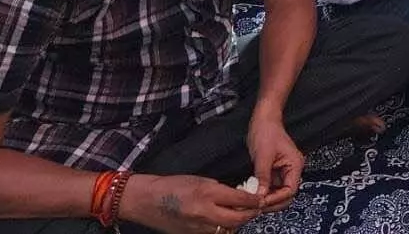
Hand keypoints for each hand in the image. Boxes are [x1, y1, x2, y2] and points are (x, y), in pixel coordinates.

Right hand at [119, 173, 263, 233]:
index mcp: (207, 193)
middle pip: (237, 219)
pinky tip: (223, 221)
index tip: (261, 199)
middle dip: (250, 215)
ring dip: (237, 223)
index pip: (239, 200)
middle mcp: (204, 212)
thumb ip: (220, 190)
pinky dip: (222, 229)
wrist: (147, 201)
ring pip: (227, 230)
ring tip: (241, 215)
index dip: (254, 201)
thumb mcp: (201, 180)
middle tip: (256, 209)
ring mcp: (197, 228)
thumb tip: (239, 196)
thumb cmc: (173, 185)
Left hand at [246, 110, 303, 209]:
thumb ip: (263, 176)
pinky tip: (252, 194)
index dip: (276, 198)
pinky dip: (262, 192)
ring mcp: (282, 172)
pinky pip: (270, 188)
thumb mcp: (263, 155)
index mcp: (295, 165)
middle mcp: (291, 170)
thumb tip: (260, 195)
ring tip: (251, 201)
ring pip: (277, 194)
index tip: (261, 202)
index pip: (290, 190)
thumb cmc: (267, 131)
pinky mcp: (274, 172)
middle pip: (286, 195)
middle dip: (271, 202)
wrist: (264, 119)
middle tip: (256, 206)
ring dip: (266, 199)